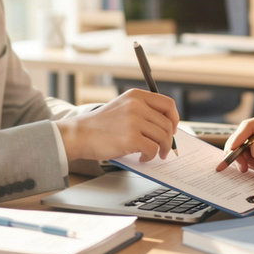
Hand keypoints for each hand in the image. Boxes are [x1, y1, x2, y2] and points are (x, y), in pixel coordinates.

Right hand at [57, 88, 178, 160]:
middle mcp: (136, 105)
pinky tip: (141, 157)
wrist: (79, 134)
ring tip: (152, 154)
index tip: (172, 129)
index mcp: (136, 96)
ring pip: (163, 137)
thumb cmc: (100, 125)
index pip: (168, 104)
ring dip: (162, 149)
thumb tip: (166, 126)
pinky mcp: (130, 138)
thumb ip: (142, 110)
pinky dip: (150, 157)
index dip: (174, 119)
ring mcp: (134, 121)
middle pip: (168, 124)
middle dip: (169, 139)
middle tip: (164, 148)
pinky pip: (153, 149)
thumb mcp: (122, 107)